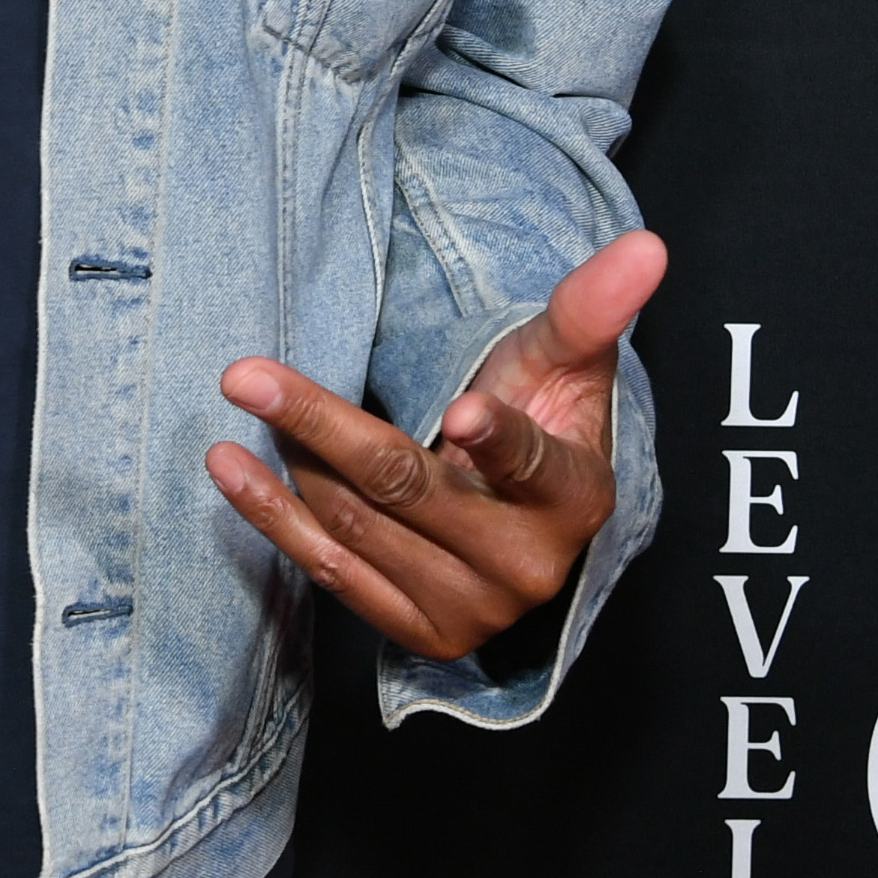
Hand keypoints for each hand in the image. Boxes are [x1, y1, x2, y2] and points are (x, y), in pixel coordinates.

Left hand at [204, 228, 665, 657]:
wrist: (524, 520)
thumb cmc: (543, 418)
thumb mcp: (567, 362)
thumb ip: (592, 307)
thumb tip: (647, 246)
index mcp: (574, 497)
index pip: (531, 464)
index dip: (497, 438)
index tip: (461, 408)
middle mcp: (525, 566)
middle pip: (409, 486)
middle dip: (321, 424)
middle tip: (246, 374)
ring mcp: (470, 607)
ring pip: (360, 524)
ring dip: (294, 458)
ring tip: (249, 396)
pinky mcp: (418, 632)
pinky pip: (332, 573)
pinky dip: (274, 518)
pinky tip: (230, 469)